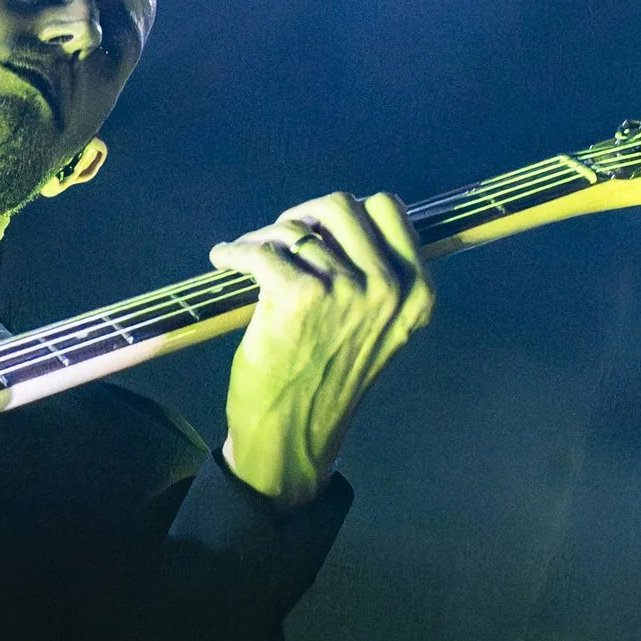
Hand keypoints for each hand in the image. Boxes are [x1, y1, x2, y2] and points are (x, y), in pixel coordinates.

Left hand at [211, 191, 432, 508]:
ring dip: (263, 238)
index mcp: (417, 291)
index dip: (346, 214)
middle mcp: (389, 287)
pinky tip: (223, 259)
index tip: (318, 229)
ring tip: (246, 256)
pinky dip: (234, 252)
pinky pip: (260, 251)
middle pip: (342, 205)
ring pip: (296, 230)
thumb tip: (333, 219)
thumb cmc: (328, 380)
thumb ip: (375, 276)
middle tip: (278, 237)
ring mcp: (347, 290)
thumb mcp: (377, 328)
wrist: (294, 434)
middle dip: (304, 215)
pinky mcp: (300, 296)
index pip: (388, 210)